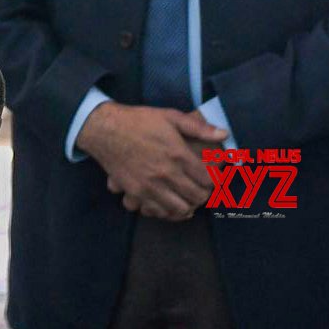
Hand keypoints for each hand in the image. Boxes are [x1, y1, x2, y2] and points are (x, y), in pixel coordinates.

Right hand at [76, 103, 227, 220]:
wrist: (104, 129)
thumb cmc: (138, 121)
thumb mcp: (169, 116)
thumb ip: (198, 127)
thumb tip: (224, 134)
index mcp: (178, 155)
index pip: (209, 180)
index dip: (214, 181)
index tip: (211, 178)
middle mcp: (167, 174)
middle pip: (197, 197)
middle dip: (203, 195)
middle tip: (201, 189)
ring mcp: (150, 186)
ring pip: (180, 209)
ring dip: (187, 206)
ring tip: (186, 198)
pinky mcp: (136, 193)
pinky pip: (158, 212)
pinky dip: (167, 211)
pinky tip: (168, 203)